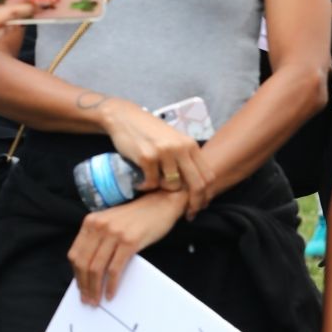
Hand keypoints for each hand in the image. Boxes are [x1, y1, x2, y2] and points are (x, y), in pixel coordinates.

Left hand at [69, 192, 184, 305]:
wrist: (161, 203)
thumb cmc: (137, 217)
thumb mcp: (110, 223)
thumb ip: (99, 239)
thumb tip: (90, 270)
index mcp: (91, 222)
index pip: (75, 253)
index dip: (76, 274)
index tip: (80, 288)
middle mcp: (99, 226)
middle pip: (83, 262)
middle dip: (84, 285)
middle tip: (87, 300)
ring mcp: (114, 233)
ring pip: (97, 268)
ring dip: (95, 288)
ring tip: (97, 300)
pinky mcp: (129, 241)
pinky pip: (114, 269)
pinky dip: (111, 285)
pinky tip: (111, 293)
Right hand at [99, 99, 213, 214]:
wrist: (124, 117)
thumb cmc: (148, 132)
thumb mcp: (173, 140)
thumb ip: (185, 157)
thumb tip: (196, 184)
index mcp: (190, 145)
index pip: (207, 176)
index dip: (206, 195)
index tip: (199, 206)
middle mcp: (180, 148)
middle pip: (196, 184)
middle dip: (194, 203)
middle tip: (187, 214)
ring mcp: (164, 152)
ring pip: (173, 186)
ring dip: (163, 191)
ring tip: (153, 185)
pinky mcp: (147, 157)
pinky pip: (152, 183)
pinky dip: (146, 187)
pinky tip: (140, 182)